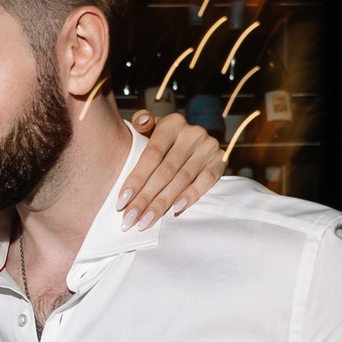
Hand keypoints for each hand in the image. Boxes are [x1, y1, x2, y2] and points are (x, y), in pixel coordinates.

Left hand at [122, 109, 224, 227]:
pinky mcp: (220, 160)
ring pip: (183, 179)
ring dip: (162, 203)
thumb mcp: (151, 130)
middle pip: (165, 171)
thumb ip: (142, 124)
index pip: (151, 155)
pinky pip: (206, 180)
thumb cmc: (164, 142)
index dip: (136, 179)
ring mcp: (208, 146)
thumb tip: (141, 121)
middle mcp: (192, 133)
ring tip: (146, 221)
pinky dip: (191, 195)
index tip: (121, 202)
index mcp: (172, 124)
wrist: (194, 144)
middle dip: (145, 198)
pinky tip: (175, 210)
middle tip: (130, 219)